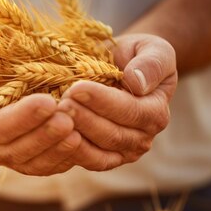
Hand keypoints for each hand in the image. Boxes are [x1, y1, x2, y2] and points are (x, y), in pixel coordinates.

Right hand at [0, 56, 82, 175]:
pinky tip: (82, 141)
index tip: (46, 102)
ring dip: (57, 149)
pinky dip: (66, 158)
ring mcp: (13, 153)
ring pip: (34, 163)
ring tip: (77, 131)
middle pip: (16, 151)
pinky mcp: (35, 156)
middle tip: (68, 118)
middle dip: (44, 135)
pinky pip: (49, 166)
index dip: (20, 119)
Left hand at [58, 33, 177, 168]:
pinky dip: (71, 152)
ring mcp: (123, 152)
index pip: (130, 110)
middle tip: (61, 103)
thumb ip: (151, 63)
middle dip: (84, 119)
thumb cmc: (136, 55)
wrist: (121, 67)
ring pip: (99, 152)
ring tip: (54, 117)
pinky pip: (88, 161)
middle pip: (113, 135)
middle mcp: (143, 138)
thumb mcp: (152, 49)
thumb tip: (137, 82)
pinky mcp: (104, 159)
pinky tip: (54, 136)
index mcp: (156, 112)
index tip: (78, 88)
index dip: (103, 101)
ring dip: (75, 136)